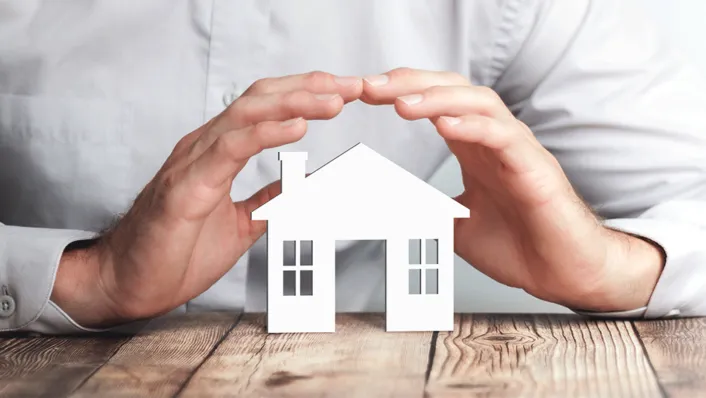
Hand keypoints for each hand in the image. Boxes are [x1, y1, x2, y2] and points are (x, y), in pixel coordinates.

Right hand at [52, 72, 363, 326]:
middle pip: (260, 99)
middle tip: (350, 86)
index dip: (305, 94)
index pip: (265, 107)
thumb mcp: (241, 222)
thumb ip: (270, 198)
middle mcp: (205, 147)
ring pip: (247, 115)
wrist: (132, 283)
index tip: (344, 91)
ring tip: (333, 101)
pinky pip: (228, 150)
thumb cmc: (177, 250)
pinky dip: (265, 134)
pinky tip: (297, 128)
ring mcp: (193, 163)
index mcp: (218, 152)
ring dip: (295, 104)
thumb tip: (306, 184)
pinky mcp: (186, 188)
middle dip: (308, 88)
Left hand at [361, 68, 663, 311]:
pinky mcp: (534, 168)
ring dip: (437, 97)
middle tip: (370, 87)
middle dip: (410, 82)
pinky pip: (503, 136)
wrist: (563, 273)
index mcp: (474, 149)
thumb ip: (428, 210)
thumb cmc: (520, 247)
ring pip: (480, 102)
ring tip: (401, 101)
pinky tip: (446, 124)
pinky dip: (474, 125)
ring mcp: (516, 150)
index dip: (401, 92)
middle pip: (453, 89)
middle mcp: (494, 141)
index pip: (436, 103)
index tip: (365, 94)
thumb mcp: (457, 227)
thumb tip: (392, 209)